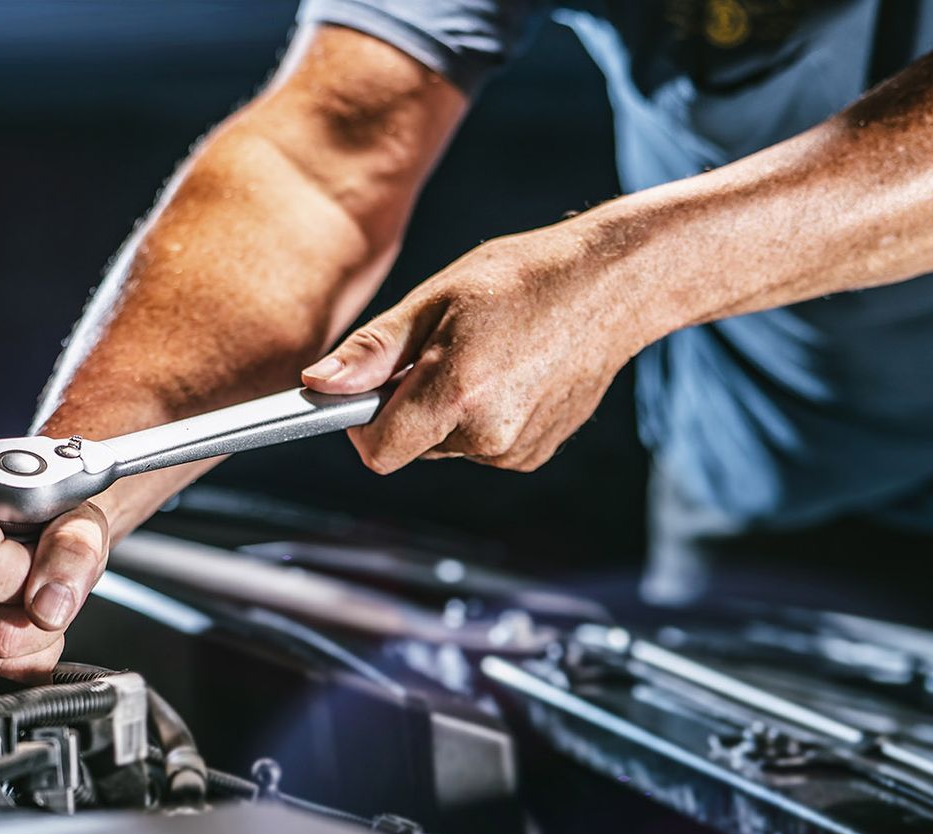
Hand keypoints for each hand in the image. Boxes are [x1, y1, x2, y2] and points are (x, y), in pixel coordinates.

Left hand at [302, 226, 658, 472]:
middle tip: (440, 349)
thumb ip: (373, 352)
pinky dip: (480, 416)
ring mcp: (517, 450)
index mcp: (457, 394)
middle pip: (410, 445)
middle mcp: (489, 435)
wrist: (612, 284)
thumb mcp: (435, 300)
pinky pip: (480, 444)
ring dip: (447, 409)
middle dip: (408, 406)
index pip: (378, 451)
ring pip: (446, 443)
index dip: (361, 423)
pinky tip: (510, 372)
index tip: (365, 392)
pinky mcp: (536, 454)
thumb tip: (319, 384)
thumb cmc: (522, 279)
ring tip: (484, 353)